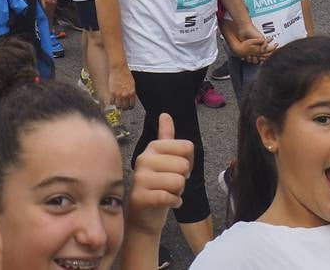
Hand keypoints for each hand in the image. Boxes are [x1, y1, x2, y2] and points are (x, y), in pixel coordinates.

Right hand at [109, 65, 135, 109]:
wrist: (118, 68)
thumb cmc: (125, 73)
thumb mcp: (132, 83)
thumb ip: (131, 92)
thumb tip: (129, 98)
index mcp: (132, 92)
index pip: (131, 105)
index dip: (129, 107)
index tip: (128, 106)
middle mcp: (125, 94)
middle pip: (125, 107)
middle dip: (123, 107)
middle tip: (122, 106)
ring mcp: (118, 94)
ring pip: (118, 106)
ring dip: (117, 105)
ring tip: (117, 103)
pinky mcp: (112, 92)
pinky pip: (111, 102)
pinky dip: (112, 102)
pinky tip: (112, 99)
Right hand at [127, 113, 194, 236]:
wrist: (144, 216)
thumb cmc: (158, 186)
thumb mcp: (164, 160)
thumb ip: (166, 137)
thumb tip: (165, 114)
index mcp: (153, 147)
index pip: (187, 147)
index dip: (189, 162)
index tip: (177, 169)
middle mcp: (144, 159)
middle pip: (184, 165)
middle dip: (183, 179)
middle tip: (170, 184)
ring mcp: (140, 178)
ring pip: (177, 181)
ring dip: (178, 192)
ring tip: (167, 192)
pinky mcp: (139, 197)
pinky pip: (168, 197)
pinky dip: (173, 202)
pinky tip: (166, 202)